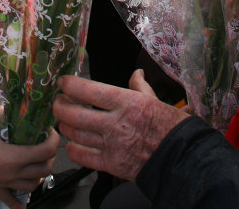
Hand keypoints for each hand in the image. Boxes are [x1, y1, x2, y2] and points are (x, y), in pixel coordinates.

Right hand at [0, 109, 58, 197]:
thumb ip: (6, 112)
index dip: (53, 140)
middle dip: (50, 156)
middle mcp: (11, 173)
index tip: (50, 131)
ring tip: (37, 162)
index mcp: (12, 157)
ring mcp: (3, 182)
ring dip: (39, 174)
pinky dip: (18, 203)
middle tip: (46, 143)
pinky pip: (9, 200)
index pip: (45, 151)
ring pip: (32, 185)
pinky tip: (22, 205)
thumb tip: (16, 104)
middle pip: (44, 169)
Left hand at [52, 70, 187, 181]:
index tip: (63, 82)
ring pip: (75, 134)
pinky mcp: (110, 164)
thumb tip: (136, 73)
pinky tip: (72, 144)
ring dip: (65, 126)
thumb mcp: (154, 100)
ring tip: (64, 121)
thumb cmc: (169, 127)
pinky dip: (73, 150)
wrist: (180, 157)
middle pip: (75, 113)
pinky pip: (83, 157)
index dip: (70, 85)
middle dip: (60, 106)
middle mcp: (115, 123)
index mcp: (126, 102)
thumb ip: (139, 86)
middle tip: (58, 101)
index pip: (89, 90)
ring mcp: (111, 145)